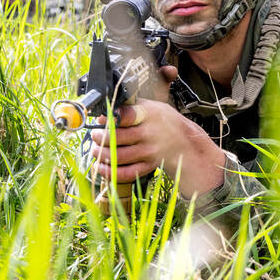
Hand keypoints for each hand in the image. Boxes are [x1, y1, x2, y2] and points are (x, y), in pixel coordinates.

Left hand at [89, 98, 225, 197]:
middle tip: (95, 134)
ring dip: (100, 153)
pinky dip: (108, 171)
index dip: (110, 116)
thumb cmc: (164, 121)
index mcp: (149, 114)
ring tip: (95, 149)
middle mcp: (149, 133)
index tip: (102, 117)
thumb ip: (130, 107)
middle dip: (98, 136)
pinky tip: (101, 166)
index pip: (126, 114)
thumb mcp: (152, 106)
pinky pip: (124, 173)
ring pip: (117, 156)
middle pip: (116, 137)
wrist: (185, 142)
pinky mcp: (147, 166)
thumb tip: (103, 113)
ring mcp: (148, 151)